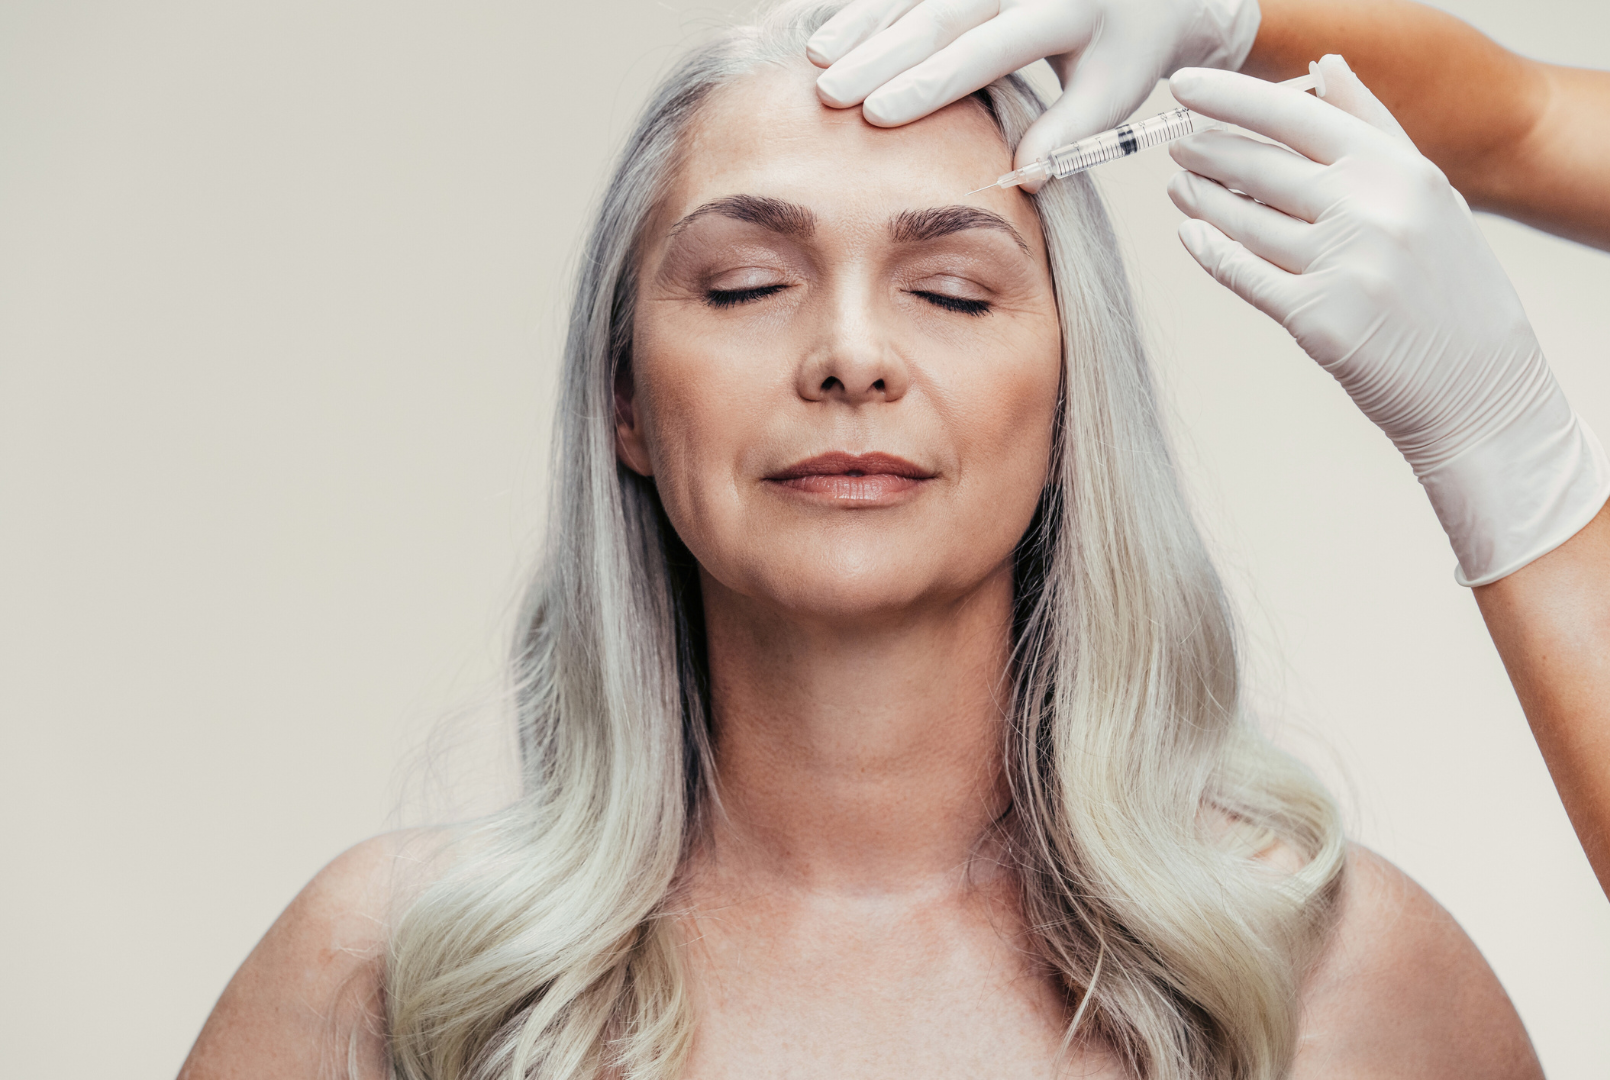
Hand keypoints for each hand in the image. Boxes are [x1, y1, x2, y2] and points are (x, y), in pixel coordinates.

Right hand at [806, 0, 1261, 188]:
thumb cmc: (1121, 49)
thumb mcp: (1112, 90)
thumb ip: (1069, 131)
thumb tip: (1025, 178)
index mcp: (1060, 10)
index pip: (984, 50)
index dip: (927, 83)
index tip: (878, 115)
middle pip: (939, 18)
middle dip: (878, 55)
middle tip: (829, 93)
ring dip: (862, 27)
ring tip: (816, 63)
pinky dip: (866, 11)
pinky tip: (829, 38)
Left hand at [1166, 55, 1609, 584]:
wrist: (1479, 387)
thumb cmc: (1449, 287)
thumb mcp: (1429, 194)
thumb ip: (1374, 126)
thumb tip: (1323, 67)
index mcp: (1400, 171)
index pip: (1297, 116)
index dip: (1231, 98)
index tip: (1186, 88)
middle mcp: (1371, 212)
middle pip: (1262, 168)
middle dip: (1208, 151)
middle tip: (1177, 143)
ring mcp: (1342, 267)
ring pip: (1245, 221)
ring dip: (1202, 199)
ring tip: (1180, 185)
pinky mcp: (1317, 320)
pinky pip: (1243, 275)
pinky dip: (1210, 251)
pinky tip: (1191, 234)